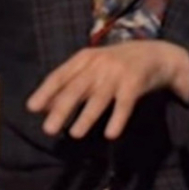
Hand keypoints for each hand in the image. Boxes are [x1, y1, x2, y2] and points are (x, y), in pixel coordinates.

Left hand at [26, 40, 188, 139]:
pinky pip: (125, 105)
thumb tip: (42, 106)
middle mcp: (99, 64)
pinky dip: (117, 119)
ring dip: (86, 117)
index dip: (46, 91)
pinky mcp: (136, 84)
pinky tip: (110, 135)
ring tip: (74, 134)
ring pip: (99, 98)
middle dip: (61, 109)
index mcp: (85, 58)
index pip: (60, 75)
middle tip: (48, 129)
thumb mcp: (92, 68)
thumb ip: (69, 83)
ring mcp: (118, 73)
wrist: (156, 54)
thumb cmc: (116, 64)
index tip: (31, 108)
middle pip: (77, 88)